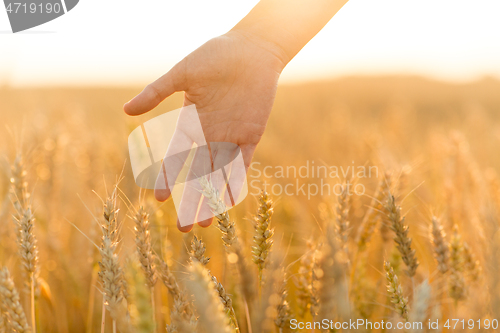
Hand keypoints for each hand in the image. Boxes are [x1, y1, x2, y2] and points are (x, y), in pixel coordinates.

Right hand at [124, 30, 286, 231]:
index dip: (168, 178)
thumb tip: (126, 111)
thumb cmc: (216, 56)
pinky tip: (230, 202)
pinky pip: (242, 164)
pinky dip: (237, 182)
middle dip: (190, 200)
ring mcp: (229, 137)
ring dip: (212, 199)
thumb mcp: (183, 73)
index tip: (160, 199)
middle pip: (196, 174)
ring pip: (218, 175)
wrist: (251, 49)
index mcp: (189, 122)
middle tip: (184, 227)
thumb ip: (157, 92)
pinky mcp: (250, 135)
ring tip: (206, 224)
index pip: (175, 157)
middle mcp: (207, 135)